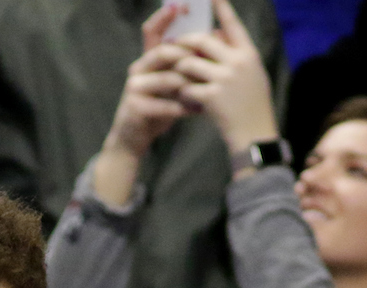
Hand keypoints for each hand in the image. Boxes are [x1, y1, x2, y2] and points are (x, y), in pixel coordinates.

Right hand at [103, 6, 195, 159]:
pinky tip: (197, 111)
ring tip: (205, 89)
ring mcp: (134, 88)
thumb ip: (187, 65)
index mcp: (147, 60)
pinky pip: (163, 105)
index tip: (180, 6)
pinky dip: (182, 109)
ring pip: (165, 79)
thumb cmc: (158, 109)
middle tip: (205, 56)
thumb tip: (217, 39)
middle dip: (186, 53)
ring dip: (188, 84)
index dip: (164, 17)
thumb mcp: (173, 84)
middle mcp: (138, 69)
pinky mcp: (134, 108)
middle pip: (162, 52)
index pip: (152, 32)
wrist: (134, 139)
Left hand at [174, 0, 277, 154]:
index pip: (232, 25)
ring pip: (190, 63)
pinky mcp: (213, 97)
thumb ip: (237, 58)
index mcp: (249, 54)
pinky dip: (181, 92)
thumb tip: (219, 40)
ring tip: (173, 74)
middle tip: (172, 45)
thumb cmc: (254, 108)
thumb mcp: (253, 77)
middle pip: (203, 40)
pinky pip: (188, 87)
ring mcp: (225, 79)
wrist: (255, 135)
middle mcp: (238, 62)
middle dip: (184, 42)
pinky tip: (179, 99)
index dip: (221, 8)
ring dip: (178, 69)